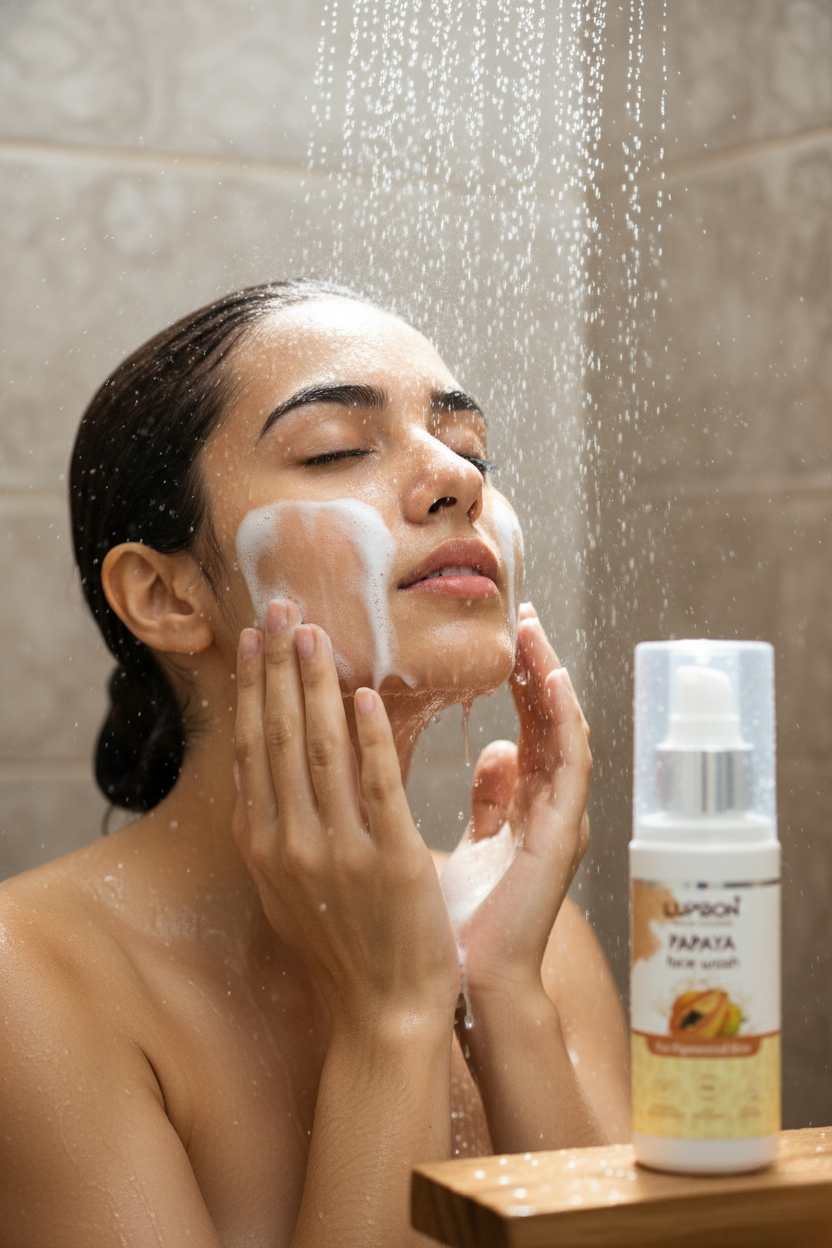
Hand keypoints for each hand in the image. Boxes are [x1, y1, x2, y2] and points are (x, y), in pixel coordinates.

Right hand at [233, 600, 459, 1033]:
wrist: (381, 1015)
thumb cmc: (338, 950)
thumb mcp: (287, 890)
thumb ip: (274, 832)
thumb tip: (262, 774)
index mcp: (263, 847)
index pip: (253, 750)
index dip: (252, 690)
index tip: (254, 641)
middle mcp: (289, 843)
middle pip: (278, 737)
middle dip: (277, 667)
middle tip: (279, 609)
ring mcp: (338, 851)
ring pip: (321, 748)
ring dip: (316, 684)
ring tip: (314, 632)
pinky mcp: (391, 858)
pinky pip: (377, 782)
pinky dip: (369, 734)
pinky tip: (365, 693)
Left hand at [444, 603, 590, 1007]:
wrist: (472, 983)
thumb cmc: (463, 922)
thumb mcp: (475, 845)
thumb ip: (492, 798)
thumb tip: (497, 748)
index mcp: (528, 807)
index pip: (531, 725)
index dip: (522, 679)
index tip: (507, 633)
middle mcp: (551, 808)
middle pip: (549, 720)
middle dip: (537, 665)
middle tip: (523, 614)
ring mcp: (562, 820)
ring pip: (563, 732)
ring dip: (550, 678)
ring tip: (535, 631)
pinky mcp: (562, 835)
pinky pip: (568, 765)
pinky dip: (562, 719)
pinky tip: (549, 679)